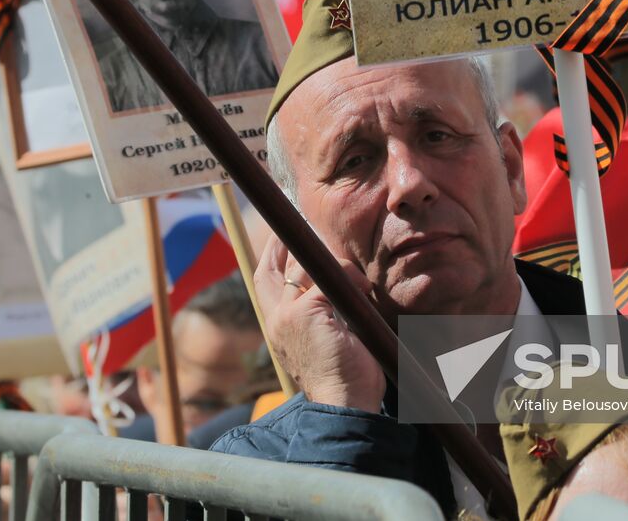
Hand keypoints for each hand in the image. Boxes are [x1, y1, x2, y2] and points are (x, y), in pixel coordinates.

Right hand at [255, 235, 385, 410]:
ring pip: (306, 268)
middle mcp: (275, 319)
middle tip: (300, 224)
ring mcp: (287, 315)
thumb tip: (335, 284)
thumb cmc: (344, 378)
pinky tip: (363, 293)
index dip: (272, 255)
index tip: (282, 237)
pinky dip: (350, 281)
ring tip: (358, 284)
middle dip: (283, 243)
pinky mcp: (306, 313)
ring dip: (336, 268)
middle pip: (270, 268)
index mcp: (277, 327)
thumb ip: (320, 312)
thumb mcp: (325, 340)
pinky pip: (329, 278)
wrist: (344, 404)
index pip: (264, 281)